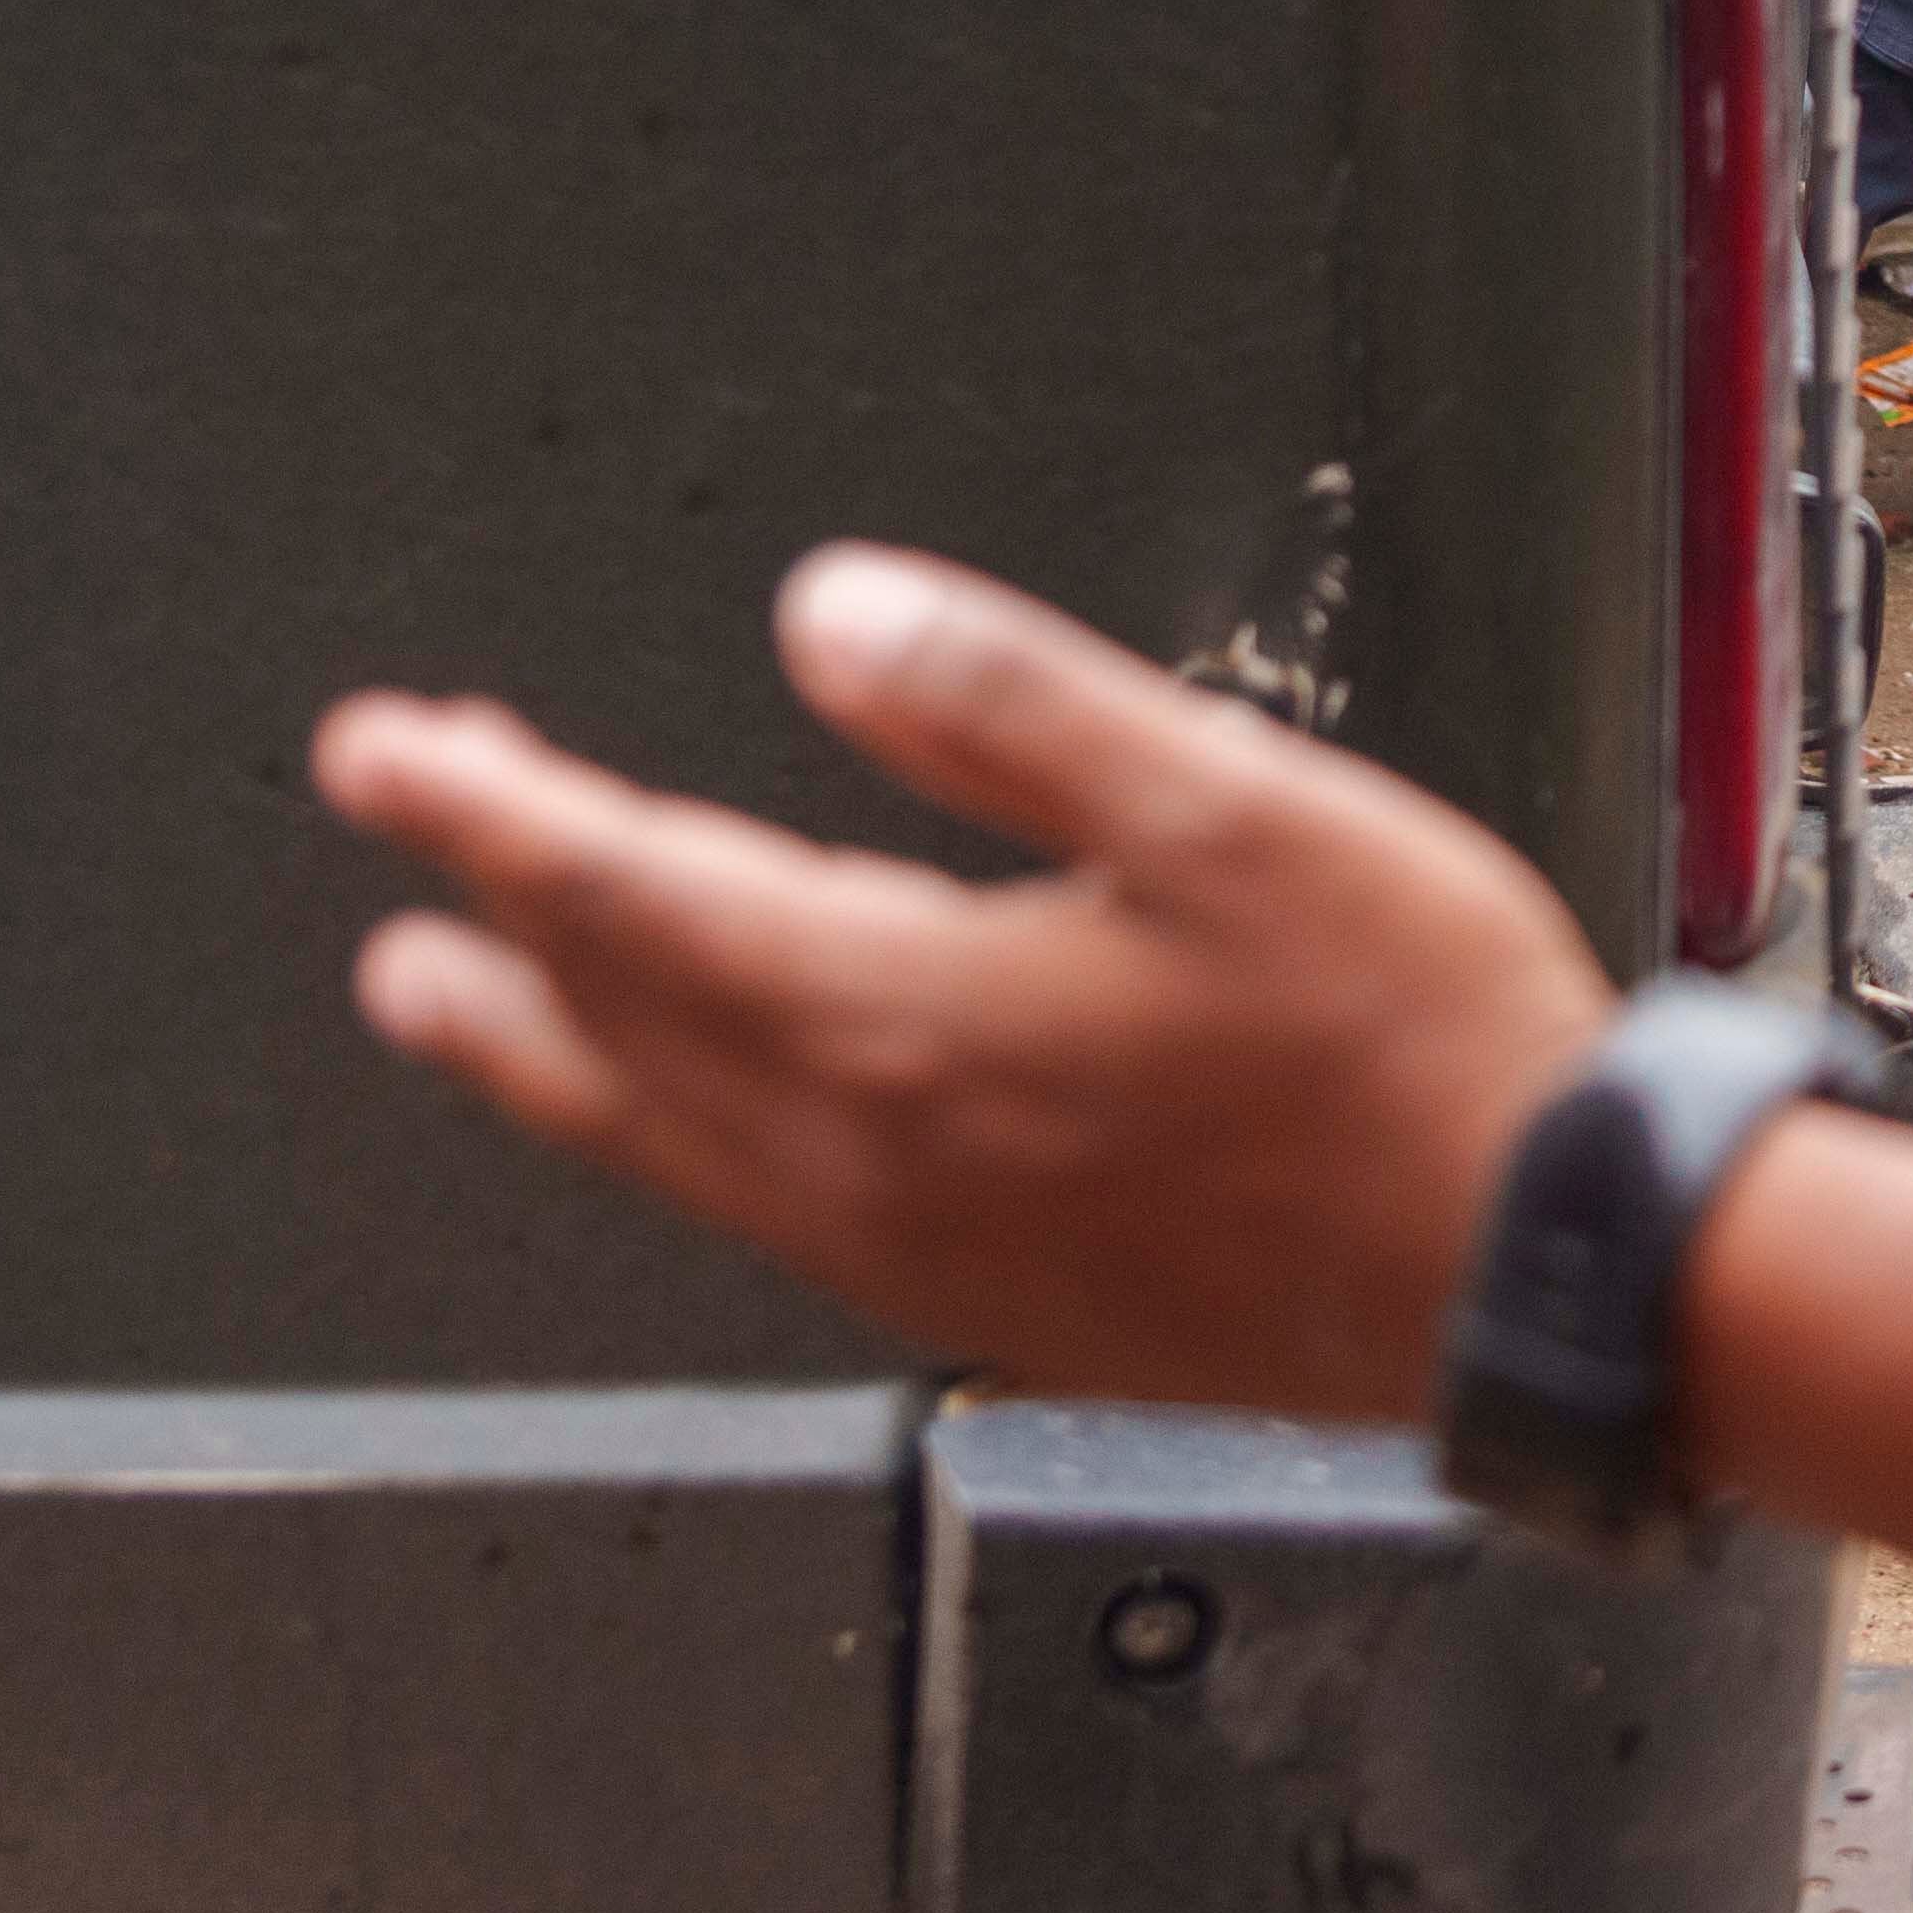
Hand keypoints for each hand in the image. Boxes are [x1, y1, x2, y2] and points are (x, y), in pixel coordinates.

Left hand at [317, 545, 1614, 1415]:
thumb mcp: (1230, 809)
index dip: (486, 812)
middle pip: (613, 1024)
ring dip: (546, 1052)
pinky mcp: (992, 1299)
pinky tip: (699, 1123)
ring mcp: (924, 1246)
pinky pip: (760, 1209)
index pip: (625, 893)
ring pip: (665, 1136)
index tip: (383, 755)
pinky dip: (674, 1137)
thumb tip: (837, 614)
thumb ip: (1010, 704)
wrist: (1528, 1272)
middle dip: (493, 920)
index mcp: (912, 1014)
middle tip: (402, 854)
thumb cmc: (1415, 1051)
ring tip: (455, 1008)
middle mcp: (878, 1152)